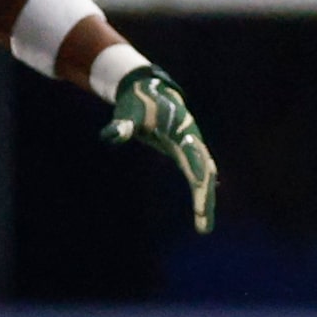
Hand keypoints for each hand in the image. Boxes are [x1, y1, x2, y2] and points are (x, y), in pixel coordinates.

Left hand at [101, 63, 218, 232]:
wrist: (149, 88)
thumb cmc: (137, 101)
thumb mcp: (128, 113)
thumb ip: (122, 125)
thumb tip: (111, 135)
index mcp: (182, 130)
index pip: (194, 158)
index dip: (199, 178)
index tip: (201, 198)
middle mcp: (192, 139)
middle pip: (205, 172)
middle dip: (205, 199)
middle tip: (204, 227)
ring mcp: (192, 145)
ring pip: (205, 174)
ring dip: (206, 199)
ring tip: (204, 227)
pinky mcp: (186, 151)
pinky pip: (199, 173)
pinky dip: (202, 191)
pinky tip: (203, 209)